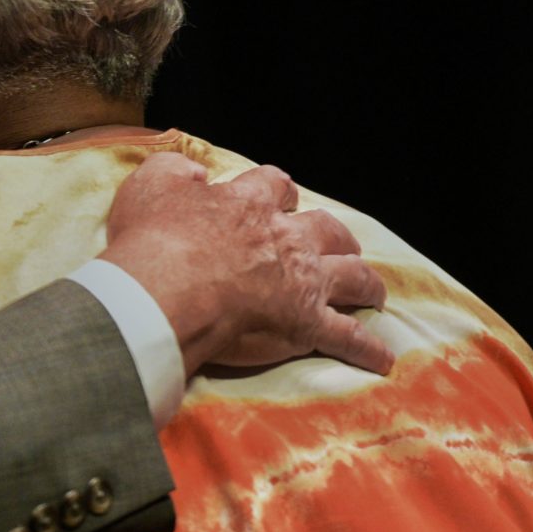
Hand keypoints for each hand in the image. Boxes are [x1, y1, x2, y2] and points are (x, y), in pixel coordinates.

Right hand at [99, 153, 391, 376]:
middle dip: (334, 235)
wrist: (166, 292)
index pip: (274, 185)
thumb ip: (173, 173)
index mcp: (249, 205)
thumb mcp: (150, 188)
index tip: (276, 198)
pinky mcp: (308, 325)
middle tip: (334, 242)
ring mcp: (303, 282)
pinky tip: (382, 359)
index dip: (277, 192)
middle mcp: (286, 238)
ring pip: (352, 275)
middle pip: (325, 228)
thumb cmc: (153, 242)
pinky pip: (348, 337)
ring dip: (366, 283)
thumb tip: (192, 172)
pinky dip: (367, 348)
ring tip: (373, 291)